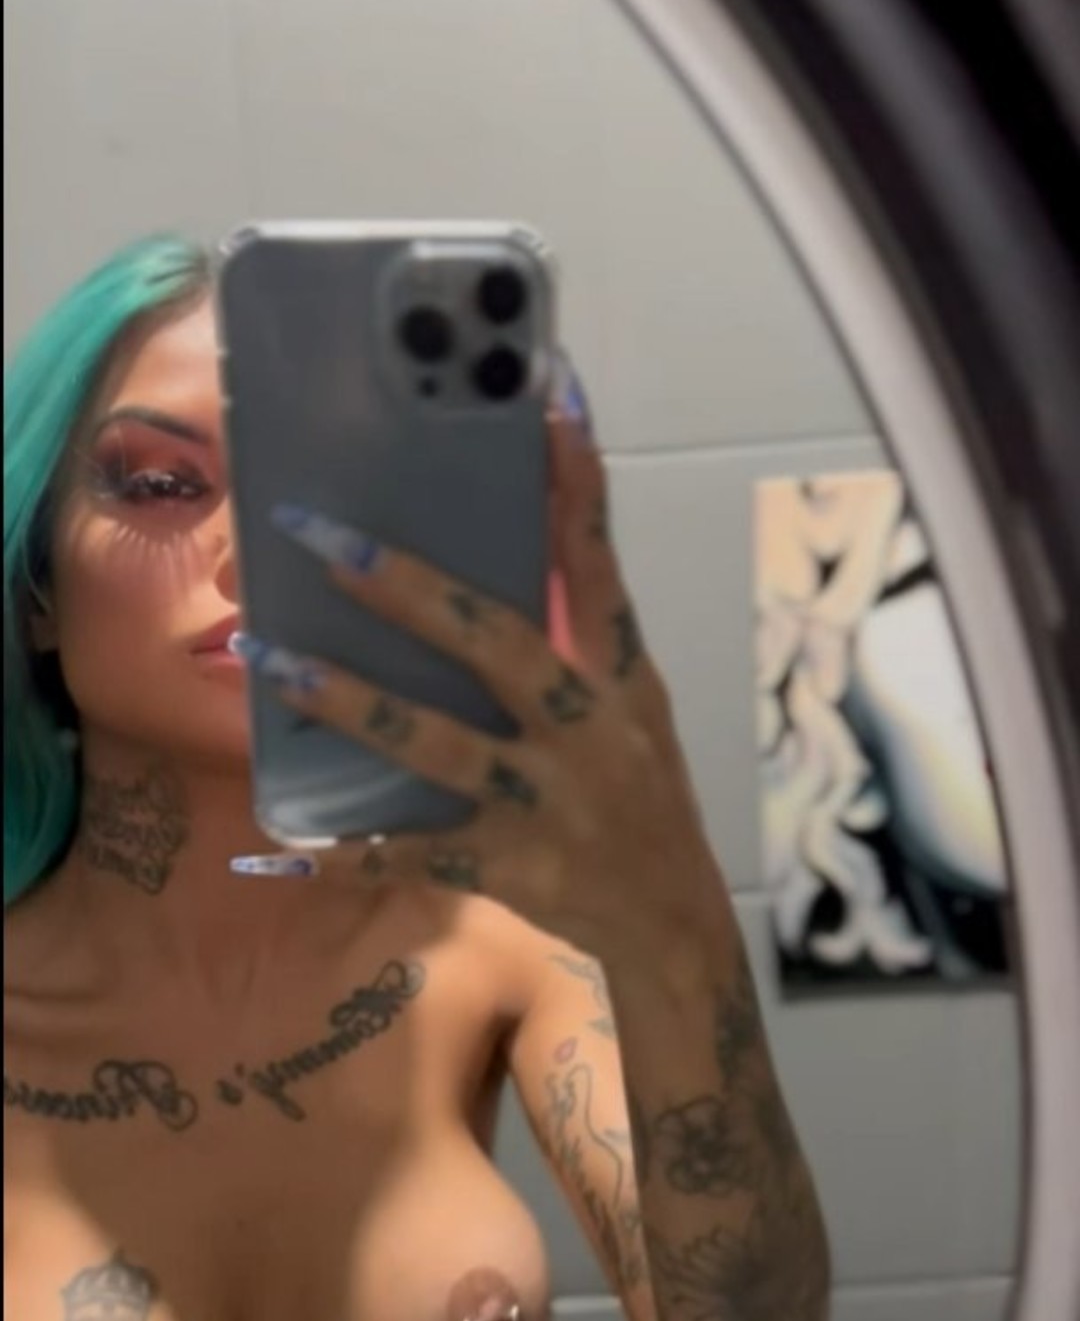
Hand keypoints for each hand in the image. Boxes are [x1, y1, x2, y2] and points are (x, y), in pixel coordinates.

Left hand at [231, 365, 715, 960]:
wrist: (676, 923)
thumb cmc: (643, 797)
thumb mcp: (633, 707)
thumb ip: (575, 634)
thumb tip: (507, 548)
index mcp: (619, 675)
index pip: (596, 563)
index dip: (574, 483)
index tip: (547, 397)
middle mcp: (588, 729)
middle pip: (496, 642)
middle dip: (408, 589)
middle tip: (321, 535)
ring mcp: (547, 800)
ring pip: (437, 743)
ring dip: (350, 701)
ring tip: (270, 659)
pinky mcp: (510, 867)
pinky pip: (414, 855)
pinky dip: (349, 850)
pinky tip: (284, 842)